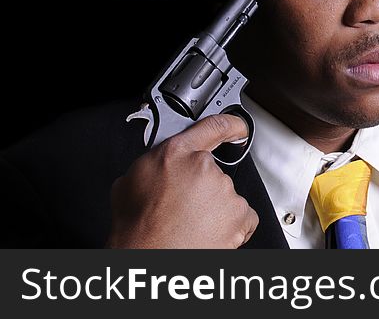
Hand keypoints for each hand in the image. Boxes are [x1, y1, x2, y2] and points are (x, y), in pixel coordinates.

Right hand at [105, 113, 258, 248]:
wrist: (149, 258)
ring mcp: (224, 190)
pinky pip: (243, 216)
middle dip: (201, 188)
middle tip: (183, 207)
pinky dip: (232, 225)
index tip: (238, 126)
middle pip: (213, 172)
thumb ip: (153, 164)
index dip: (230, 125)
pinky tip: (210, 232)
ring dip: (214, 208)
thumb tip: (159, 166)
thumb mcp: (129, 183)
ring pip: (226, 196)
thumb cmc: (137, 228)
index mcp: (176, 154)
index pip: (212, 127)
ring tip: (191, 224)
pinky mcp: (240, 213)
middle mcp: (204, 167)